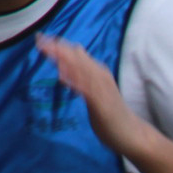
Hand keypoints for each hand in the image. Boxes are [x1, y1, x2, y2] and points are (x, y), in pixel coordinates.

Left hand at [37, 35, 137, 151]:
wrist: (133, 134)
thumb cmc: (113, 112)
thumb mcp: (97, 87)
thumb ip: (87, 70)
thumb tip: (77, 48)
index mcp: (98, 72)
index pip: (77, 55)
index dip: (59, 46)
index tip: (40, 38)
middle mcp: (100, 77)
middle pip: (77, 59)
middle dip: (58, 49)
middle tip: (39, 39)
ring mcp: (102, 90)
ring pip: (81, 71)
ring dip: (64, 61)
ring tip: (47, 51)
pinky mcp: (102, 105)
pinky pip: (86, 90)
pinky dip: (74, 82)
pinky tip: (61, 76)